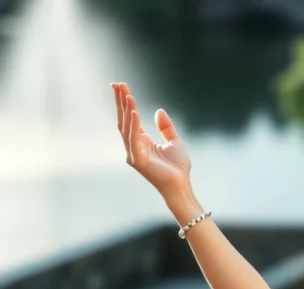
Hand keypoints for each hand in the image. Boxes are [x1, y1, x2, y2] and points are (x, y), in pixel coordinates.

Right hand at [111, 82, 191, 199]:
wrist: (181, 184)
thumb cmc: (178, 167)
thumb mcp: (174, 141)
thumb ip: (166, 127)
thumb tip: (158, 110)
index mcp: (141, 141)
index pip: (129, 118)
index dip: (125, 102)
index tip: (121, 86)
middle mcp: (134, 146)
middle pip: (124, 119)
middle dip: (120, 101)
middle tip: (117, 84)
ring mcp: (134, 153)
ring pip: (126, 127)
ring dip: (126, 109)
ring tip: (127, 94)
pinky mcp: (138, 159)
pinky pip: (133, 139)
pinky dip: (133, 125)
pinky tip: (134, 112)